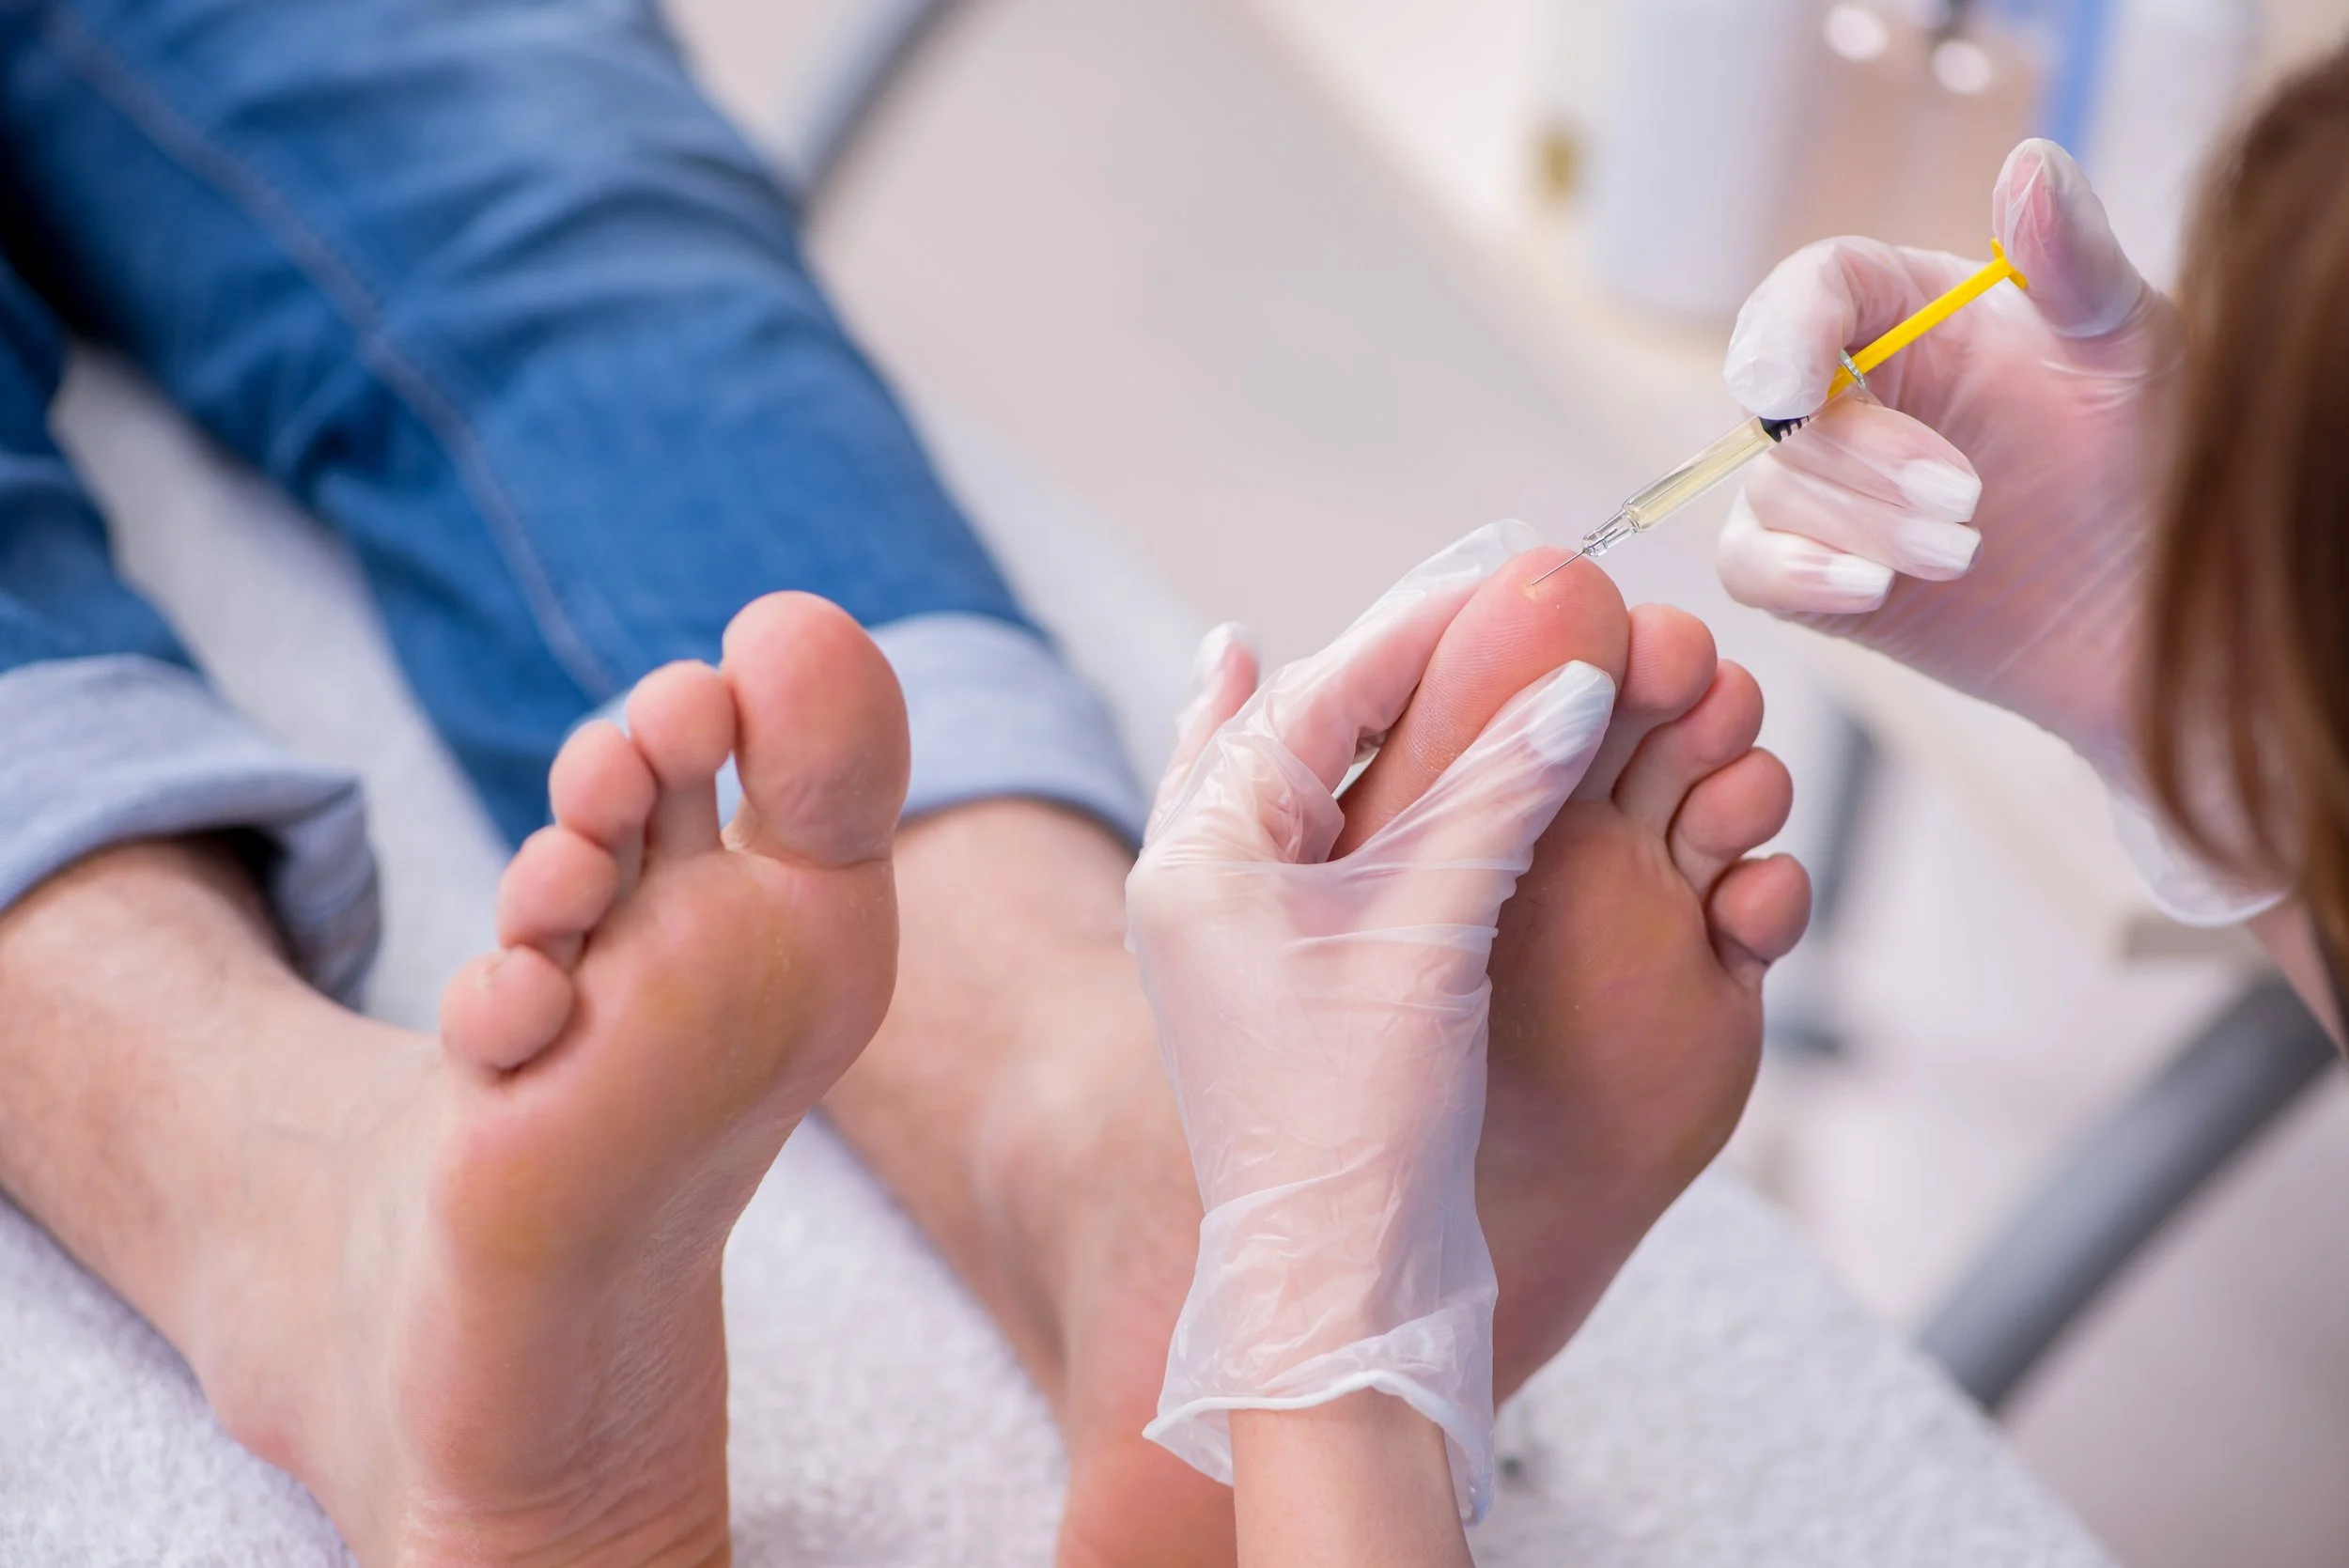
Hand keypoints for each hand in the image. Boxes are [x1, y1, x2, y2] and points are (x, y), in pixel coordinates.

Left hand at [1128, 522, 1615, 1522]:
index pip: (1312, 696)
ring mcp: (1237, 934)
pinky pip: (1335, 849)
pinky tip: (1404, 758)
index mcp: (1199, 857)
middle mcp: (1200, 882)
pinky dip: (1388, 796)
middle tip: (1489, 593)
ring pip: (1316, 784)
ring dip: (1392, 720)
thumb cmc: (1358, 1121)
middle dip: (1401, 664)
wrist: (1337, 1290)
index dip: (1416, 629)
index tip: (1509, 572)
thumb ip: (1490, 796)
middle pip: (1305, 727)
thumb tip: (1570, 681)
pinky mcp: (1291, 980)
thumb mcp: (1424, 934)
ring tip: (1455, 648)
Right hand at [1714, 138, 2176, 783]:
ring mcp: (1831, 489)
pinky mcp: (1820, 578)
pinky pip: (1750, 569)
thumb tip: (2031, 162)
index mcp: (1917, 315)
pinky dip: (1798, 576)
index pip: (1812, 289)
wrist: (2169, 610)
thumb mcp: (2134, 352)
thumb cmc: (2161, 464)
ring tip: (1966, 554)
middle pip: (1779, 403)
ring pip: (1772, 489)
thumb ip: (2077, 261)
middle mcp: (1859, 393)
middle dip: (1859, 455)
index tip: (1796, 388)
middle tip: (1969, 496)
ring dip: (1861, 525)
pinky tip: (1873, 589)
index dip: (1785, 330)